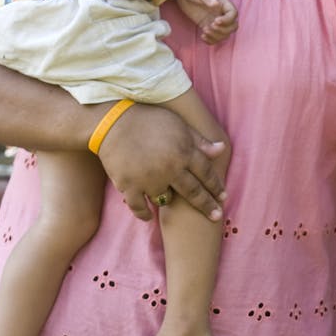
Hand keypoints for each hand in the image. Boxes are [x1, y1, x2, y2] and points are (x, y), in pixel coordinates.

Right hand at [98, 102, 226, 220]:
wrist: (112, 120)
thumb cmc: (148, 119)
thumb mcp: (178, 125)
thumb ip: (199, 140)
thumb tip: (222, 149)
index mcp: (184, 151)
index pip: (206, 172)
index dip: (216, 186)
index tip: (223, 197)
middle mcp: (170, 168)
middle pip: (193, 192)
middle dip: (207, 205)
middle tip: (217, 216)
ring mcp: (150, 179)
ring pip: (166, 199)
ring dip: (169, 201)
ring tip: (170, 201)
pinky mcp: (130, 186)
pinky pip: (140, 207)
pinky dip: (144, 213)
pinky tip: (149, 216)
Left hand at [174, 0, 238, 43]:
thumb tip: (216, 4)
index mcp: (223, 2)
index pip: (233, 14)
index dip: (227, 20)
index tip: (216, 21)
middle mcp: (221, 12)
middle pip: (232, 26)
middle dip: (223, 30)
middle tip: (210, 26)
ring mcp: (214, 19)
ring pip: (224, 33)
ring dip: (216, 36)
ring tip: (204, 32)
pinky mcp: (206, 24)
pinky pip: (213, 36)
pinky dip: (211, 40)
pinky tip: (202, 36)